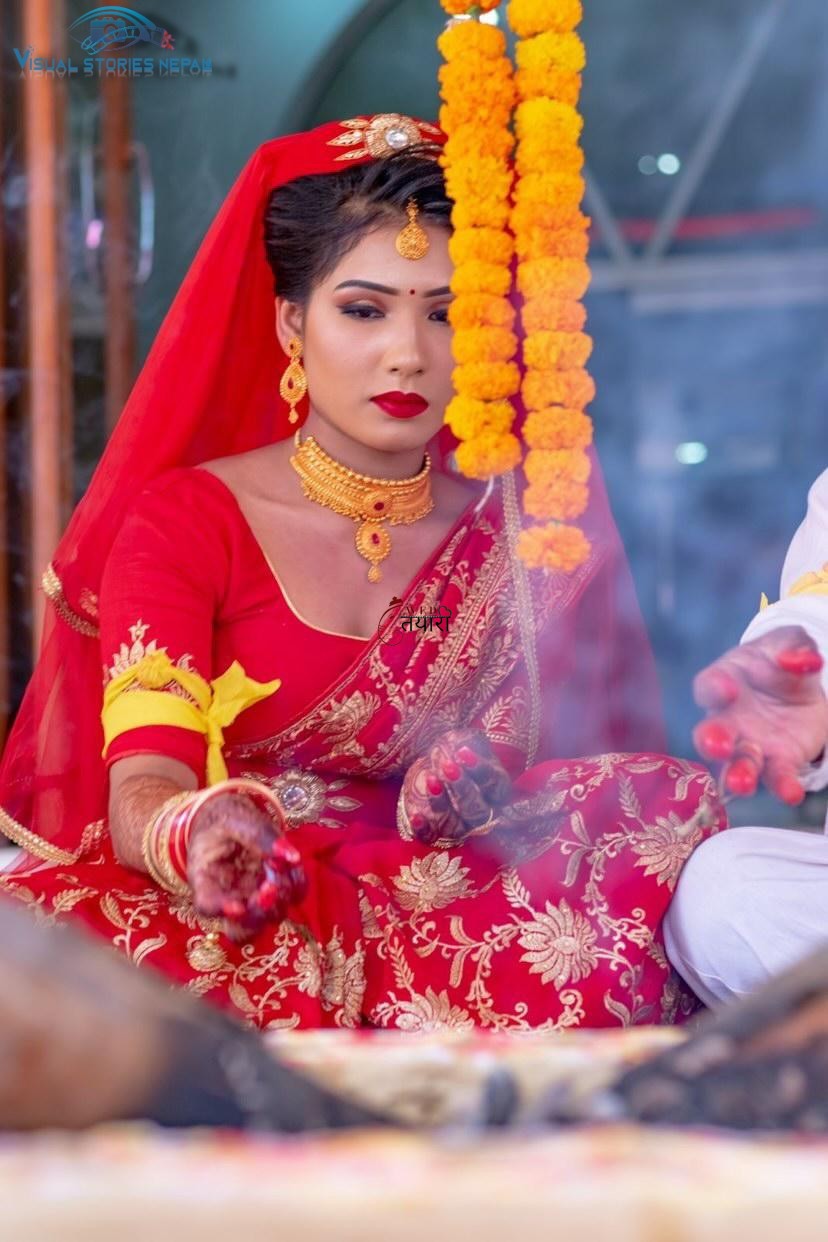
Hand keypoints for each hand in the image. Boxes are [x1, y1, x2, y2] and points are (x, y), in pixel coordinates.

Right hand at [187, 792, 306, 939]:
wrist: (232, 819)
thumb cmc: (224, 820)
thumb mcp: (235, 818)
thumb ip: (258, 834)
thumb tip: (290, 856)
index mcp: (205, 880)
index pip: (207, 905)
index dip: (221, 911)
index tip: (238, 907)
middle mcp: (229, 899)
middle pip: (241, 929)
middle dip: (260, 913)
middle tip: (270, 887)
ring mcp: (254, 899)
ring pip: (269, 919)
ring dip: (281, 900)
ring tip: (280, 868)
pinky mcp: (276, 891)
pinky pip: (292, 898)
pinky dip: (297, 885)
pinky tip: (292, 864)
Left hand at [400, 728, 512, 844]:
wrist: (432, 774)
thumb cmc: (452, 757)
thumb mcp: (459, 746)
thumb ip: (461, 745)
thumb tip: (457, 744)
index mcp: (495, 789)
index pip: (494, 782)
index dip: (480, 768)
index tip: (462, 752)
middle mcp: (482, 812)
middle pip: (477, 808)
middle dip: (462, 787)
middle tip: (447, 767)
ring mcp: (460, 827)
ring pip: (457, 824)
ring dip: (442, 803)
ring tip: (431, 781)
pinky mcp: (436, 834)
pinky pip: (431, 836)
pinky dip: (423, 828)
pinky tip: (416, 816)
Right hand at [693, 625, 827, 804]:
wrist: (800, 683)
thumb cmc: (780, 658)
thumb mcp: (790, 642)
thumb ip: (793, 647)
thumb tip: (798, 661)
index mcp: (723, 680)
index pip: (709, 686)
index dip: (715, 689)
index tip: (727, 690)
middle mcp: (728, 718)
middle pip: (710, 733)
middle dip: (710, 742)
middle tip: (716, 746)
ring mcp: (749, 744)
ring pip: (736, 764)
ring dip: (737, 774)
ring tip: (742, 784)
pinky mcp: (778, 761)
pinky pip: (776, 777)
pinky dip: (782, 787)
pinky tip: (791, 793)